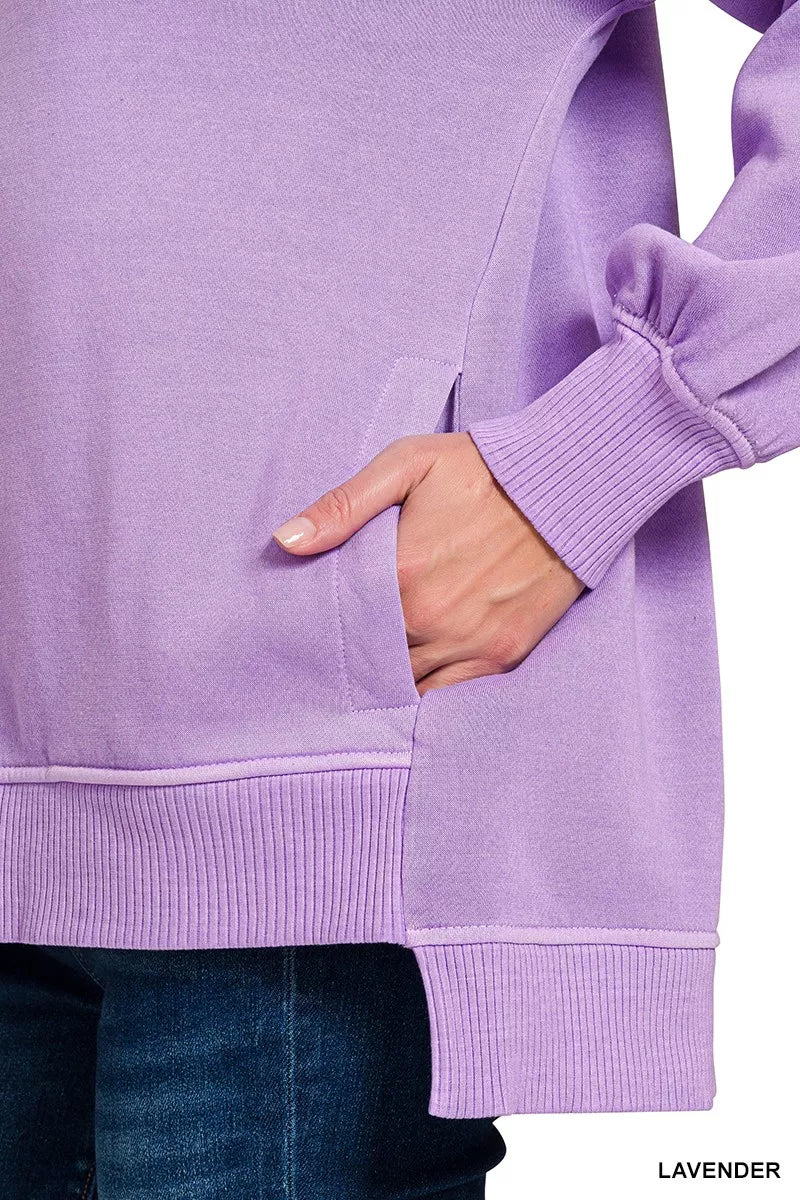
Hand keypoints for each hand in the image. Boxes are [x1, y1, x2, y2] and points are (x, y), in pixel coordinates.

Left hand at [273, 433, 583, 693]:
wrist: (567, 484)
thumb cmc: (482, 469)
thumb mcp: (407, 464)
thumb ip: (343, 506)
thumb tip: (285, 541)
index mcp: (400, 574)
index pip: (341, 625)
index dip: (323, 632)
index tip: (308, 634)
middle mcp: (431, 619)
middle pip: (370, 662)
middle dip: (352, 662)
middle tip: (333, 660)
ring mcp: (470, 642)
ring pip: (407, 686)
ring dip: (386, 683)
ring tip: (367, 677)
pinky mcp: (502, 654)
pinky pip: (451, 695)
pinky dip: (428, 697)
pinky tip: (411, 686)